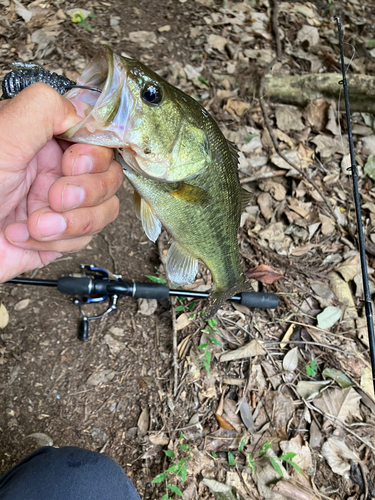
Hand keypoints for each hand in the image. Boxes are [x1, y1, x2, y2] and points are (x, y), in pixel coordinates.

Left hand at [0, 83, 122, 281]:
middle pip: (109, 176)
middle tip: (53, 197)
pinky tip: (24, 236)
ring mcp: (61, 206)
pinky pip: (85, 238)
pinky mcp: (60, 237)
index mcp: (46, 142)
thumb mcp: (3, 136)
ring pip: (105, 210)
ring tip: (35, 224)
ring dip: (71, 222)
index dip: (94, 156)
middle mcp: (57, 171)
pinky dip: (56, 241)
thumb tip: (83, 112)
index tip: (71, 164)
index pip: (98, 141)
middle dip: (85, 192)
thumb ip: (44, 108)